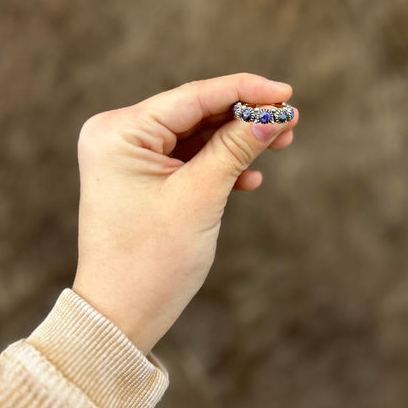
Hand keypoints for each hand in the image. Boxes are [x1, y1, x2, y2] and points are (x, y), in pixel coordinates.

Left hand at [72, 73, 296, 354]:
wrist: (121, 316)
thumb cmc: (153, 260)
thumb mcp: (201, 196)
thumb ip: (237, 148)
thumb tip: (274, 115)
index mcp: (119, 132)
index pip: (192, 97)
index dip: (243, 91)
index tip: (286, 92)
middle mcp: (118, 136)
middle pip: (195, 113)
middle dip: (243, 118)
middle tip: (289, 120)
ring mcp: (128, 157)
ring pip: (195, 136)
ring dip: (236, 141)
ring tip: (280, 143)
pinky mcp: (142, 178)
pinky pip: (187, 159)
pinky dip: (219, 165)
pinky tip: (250, 178)